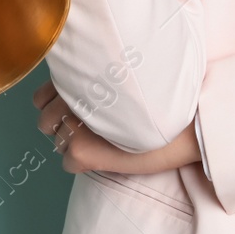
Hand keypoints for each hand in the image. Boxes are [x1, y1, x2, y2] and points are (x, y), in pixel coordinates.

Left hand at [33, 80, 201, 174]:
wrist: (191, 119)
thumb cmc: (170, 93)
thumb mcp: (133, 72)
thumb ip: (104, 70)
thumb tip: (86, 78)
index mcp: (84, 72)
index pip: (43, 93)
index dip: (57, 102)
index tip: (76, 106)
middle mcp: (72, 93)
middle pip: (45, 117)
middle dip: (62, 123)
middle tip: (89, 126)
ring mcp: (75, 122)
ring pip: (55, 139)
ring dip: (70, 141)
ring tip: (97, 140)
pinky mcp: (82, 150)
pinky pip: (66, 162)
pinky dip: (81, 162)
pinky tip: (103, 157)